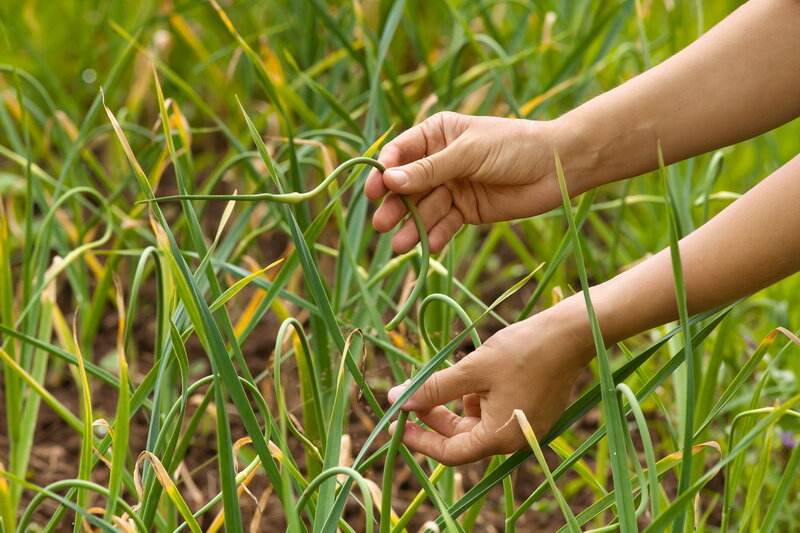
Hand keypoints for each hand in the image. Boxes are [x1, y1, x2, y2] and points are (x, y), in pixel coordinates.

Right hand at [365, 112, 569, 253]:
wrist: (556, 168)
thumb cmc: (513, 146)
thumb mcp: (469, 153)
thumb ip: (430, 170)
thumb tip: (390, 180)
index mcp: (436, 135)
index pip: (400, 153)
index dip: (384, 172)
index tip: (375, 190)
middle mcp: (439, 161)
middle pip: (407, 186)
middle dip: (395, 205)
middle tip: (382, 224)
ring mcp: (452, 187)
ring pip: (423, 209)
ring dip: (412, 226)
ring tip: (399, 245)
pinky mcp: (466, 211)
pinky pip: (444, 224)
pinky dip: (436, 236)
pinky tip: (428, 247)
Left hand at [387, 308, 592, 464]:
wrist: (571, 333)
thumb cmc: (522, 350)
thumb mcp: (472, 369)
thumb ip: (433, 388)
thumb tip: (395, 400)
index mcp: (500, 438)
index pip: (450, 453)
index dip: (419, 440)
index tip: (395, 424)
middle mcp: (515, 440)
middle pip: (463, 437)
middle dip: (434, 417)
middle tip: (409, 396)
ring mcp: (526, 426)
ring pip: (477, 422)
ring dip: (454, 403)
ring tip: (442, 376)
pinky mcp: (533, 410)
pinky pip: (494, 411)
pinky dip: (476, 397)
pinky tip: (470, 374)